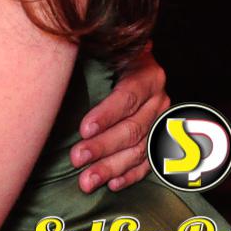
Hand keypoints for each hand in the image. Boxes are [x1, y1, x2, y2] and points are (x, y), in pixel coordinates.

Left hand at [69, 45, 168, 192]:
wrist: (136, 62)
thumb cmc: (110, 56)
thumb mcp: (106, 48)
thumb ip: (95, 52)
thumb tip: (69, 45)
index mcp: (147, 74)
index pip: (128, 97)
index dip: (107, 114)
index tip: (84, 129)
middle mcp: (159, 99)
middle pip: (132, 128)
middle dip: (103, 146)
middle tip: (77, 159)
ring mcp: (161, 122)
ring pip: (139, 149)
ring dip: (112, 167)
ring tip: (87, 181)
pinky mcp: (160, 140)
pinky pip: (148, 163)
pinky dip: (131, 175)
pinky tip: (112, 184)